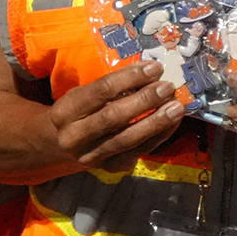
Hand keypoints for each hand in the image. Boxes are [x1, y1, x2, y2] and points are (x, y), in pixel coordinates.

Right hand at [44, 61, 184, 171]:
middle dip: (144, 101)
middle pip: (114, 118)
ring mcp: (92, 156)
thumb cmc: (77, 112)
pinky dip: (158, 137)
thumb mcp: (82, 95)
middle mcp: (75, 137)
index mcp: (66, 111)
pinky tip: (172, 124)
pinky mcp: (108, 168)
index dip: (129, 78)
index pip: (100, 91)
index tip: (154, 68)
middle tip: (167, 87)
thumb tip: (149, 73)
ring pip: (127, 140)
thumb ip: (109, 87)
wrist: (60, 146)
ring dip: (155, 123)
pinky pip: (137, 153)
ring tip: (176, 108)